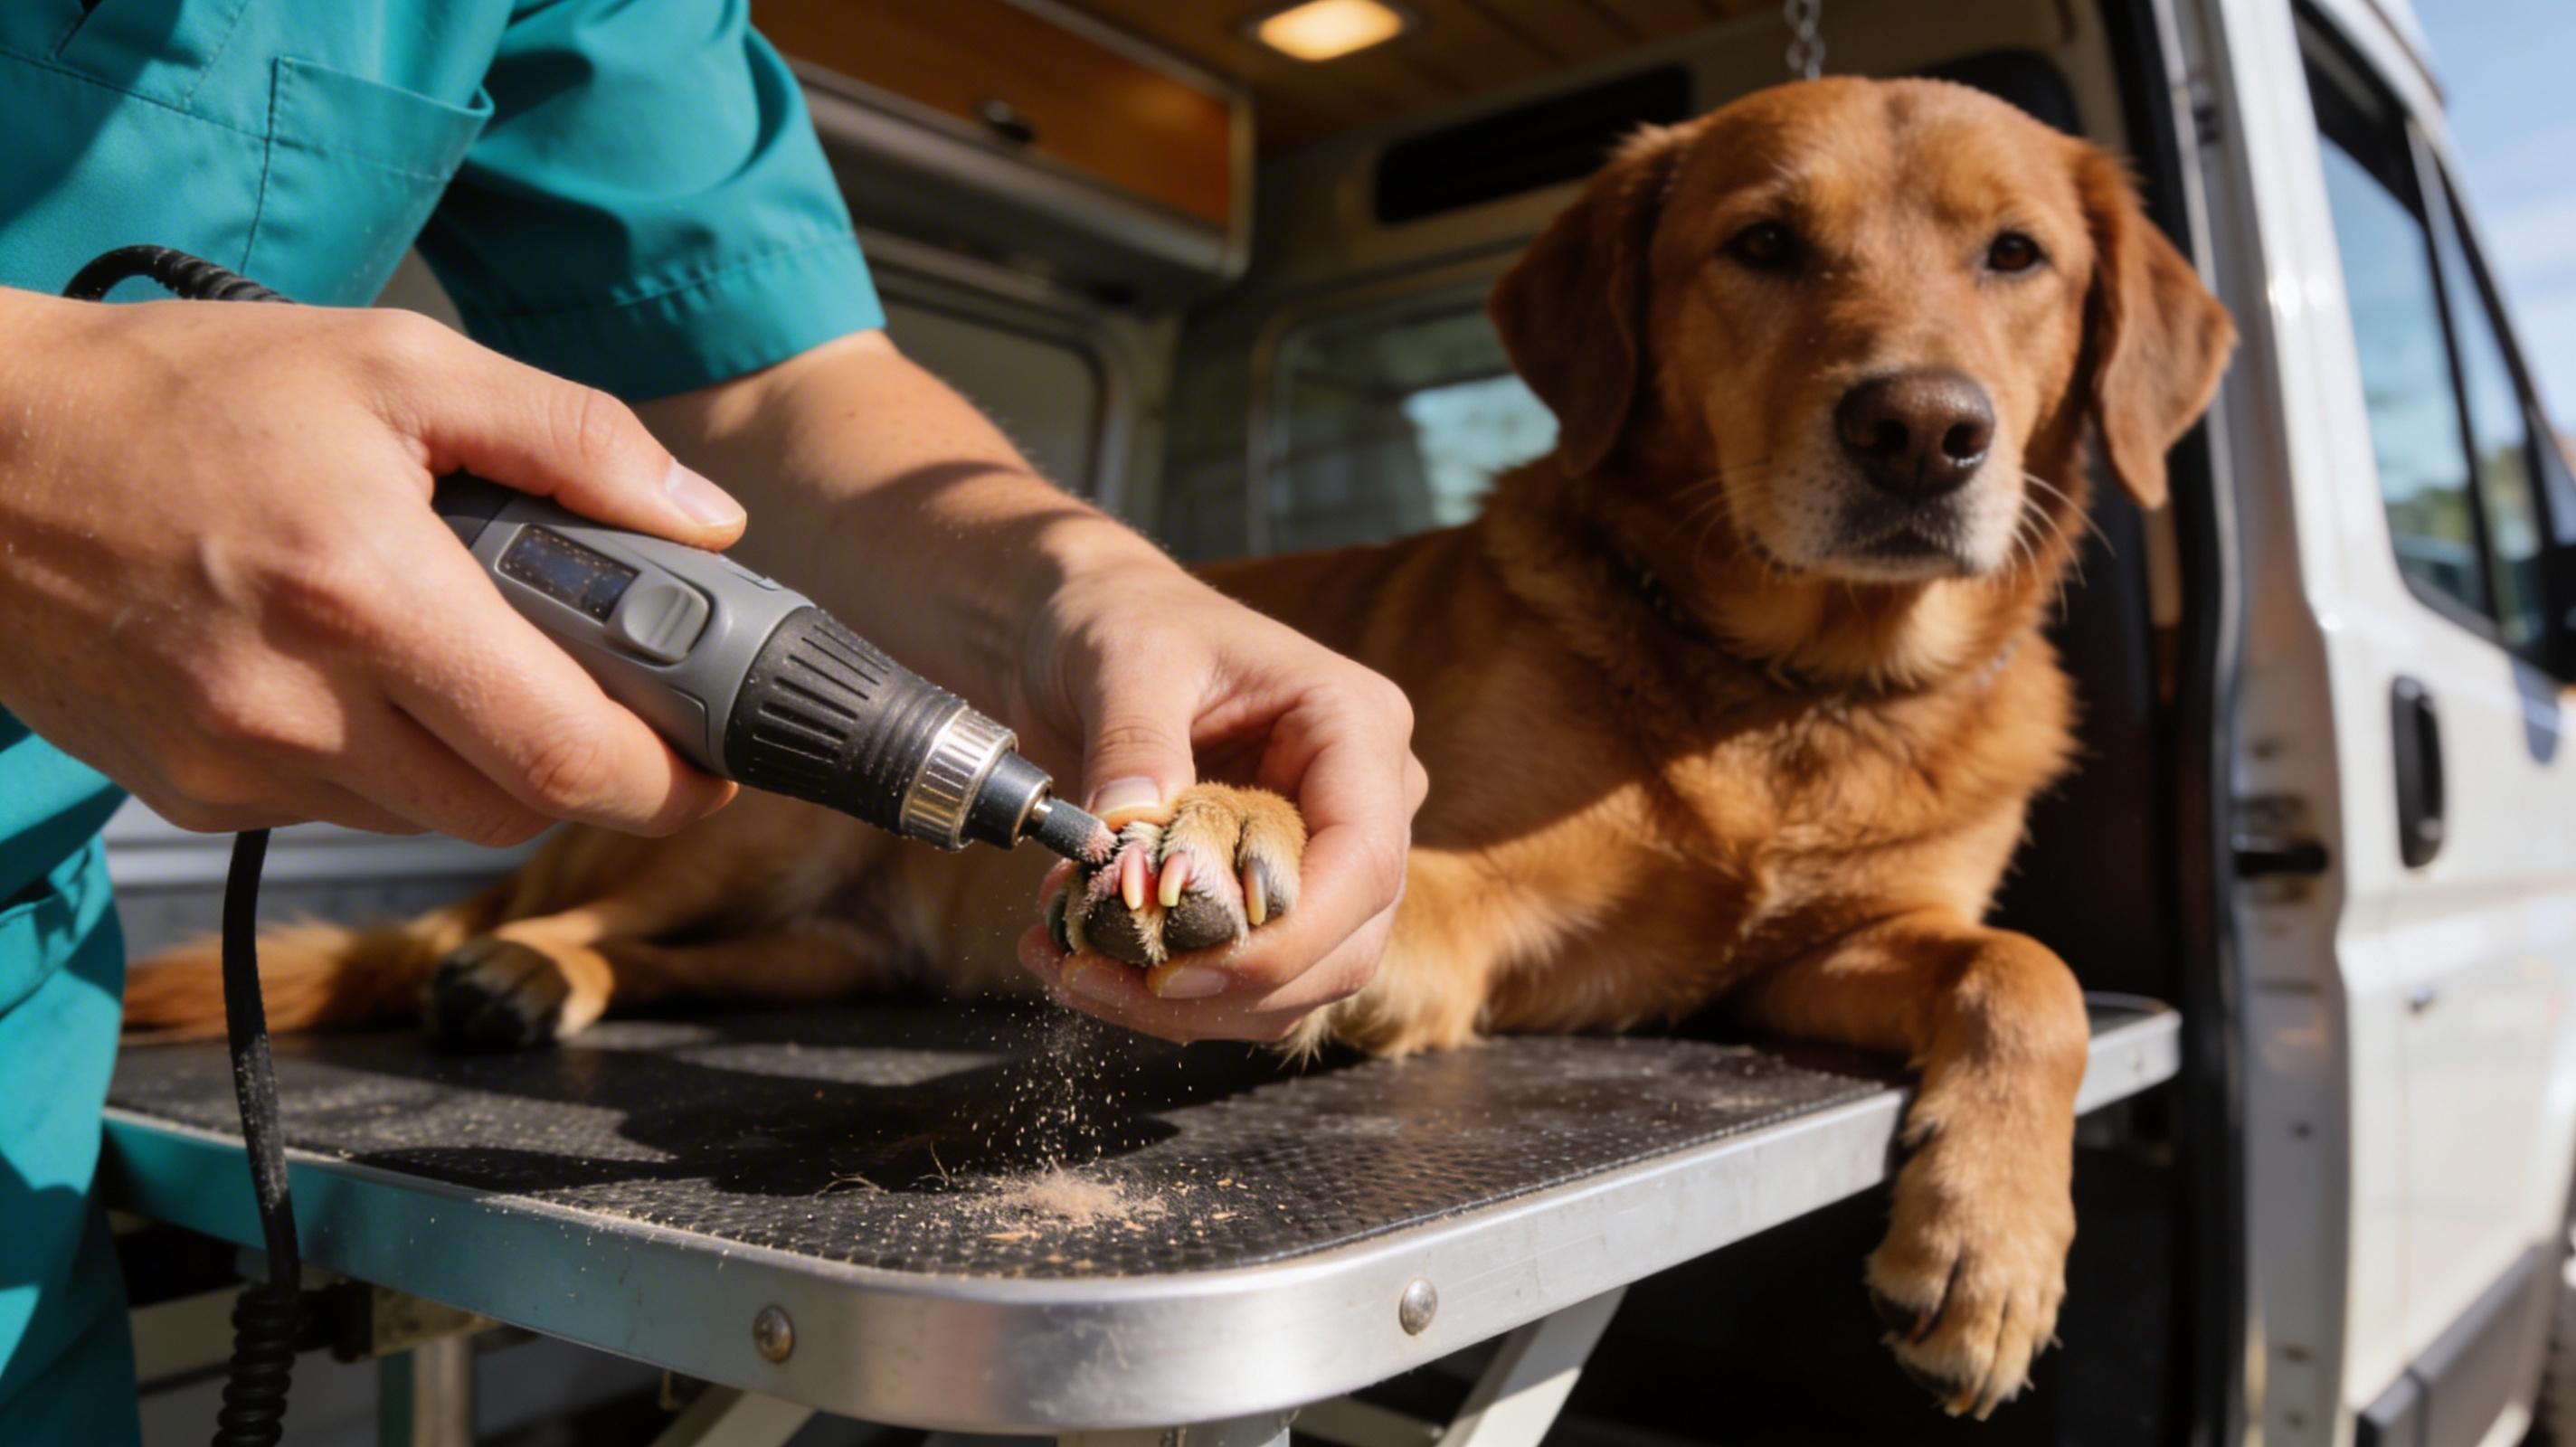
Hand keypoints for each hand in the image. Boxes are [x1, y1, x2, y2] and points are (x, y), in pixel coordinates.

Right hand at [0, 288, 747, 841]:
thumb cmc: (179, 395)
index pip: (565, 757)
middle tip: (622, 706)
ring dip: (491, 765)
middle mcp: (296, 708)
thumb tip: (700, 518)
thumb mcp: (397, 363)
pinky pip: (346, 811)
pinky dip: (396, 764)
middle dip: (592, 771)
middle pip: (515, 809)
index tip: (717, 763)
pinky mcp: (192, 796)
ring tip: (479, 660)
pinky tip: (373, 678)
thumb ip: (571, 438)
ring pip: (435, 820)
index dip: (670, 781)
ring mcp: (236, 766)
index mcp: (365, 597)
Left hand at [1006, 536, 1424, 1042]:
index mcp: (1357, 727)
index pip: (1364, 863)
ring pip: (1298, 983)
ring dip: (1187, 1005)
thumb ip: (1134, 743)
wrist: (1089, 632)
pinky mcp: (1270, 897)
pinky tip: (1083, 963)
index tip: (1179, 971)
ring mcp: (1324, 856)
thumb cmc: (1123, 621)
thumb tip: (1121, 836)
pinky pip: (1246, 980)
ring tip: (1072, 969)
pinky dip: (1167, 996)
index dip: (1286, 939)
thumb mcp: (1124, 660)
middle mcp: (1363, 800)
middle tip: (1098, 980)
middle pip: (1342, 944)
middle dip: (1225, 986)